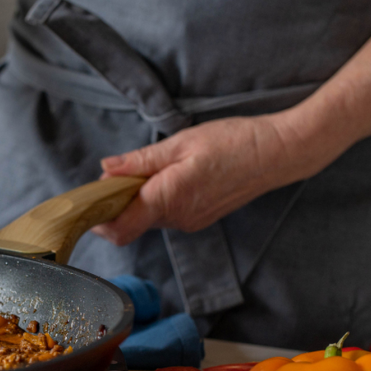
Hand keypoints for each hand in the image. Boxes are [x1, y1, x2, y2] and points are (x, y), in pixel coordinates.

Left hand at [91, 114, 318, 244]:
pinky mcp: (199, 218)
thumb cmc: (235, 142)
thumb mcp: (182, 142)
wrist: (279, 154)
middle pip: (129, 224)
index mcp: (168, 199)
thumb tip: (107, 168)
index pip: (119, 228)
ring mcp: (190, 222)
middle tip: (116, 173)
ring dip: (136, 200)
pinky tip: (166, 176)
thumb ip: (141, 161)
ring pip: (147, 219)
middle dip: (115, 203)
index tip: (91, 195)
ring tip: (145, 169)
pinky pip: (166, 215)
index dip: (98, 217)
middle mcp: (178, 218)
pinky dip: (155, 200)